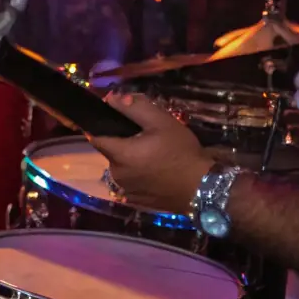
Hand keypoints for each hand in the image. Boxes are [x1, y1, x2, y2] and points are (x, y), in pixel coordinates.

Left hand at [89, 93, 215, 212]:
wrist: (203, 189)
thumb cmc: (181, 152)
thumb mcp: (161, 121)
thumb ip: (134, 107)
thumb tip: (111, 98)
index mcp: (120, 155)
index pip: (95, 136)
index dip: (101, 124)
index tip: (114, 118)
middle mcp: (117, 175)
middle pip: (111, 150)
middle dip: (123, 141)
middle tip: (146, 135)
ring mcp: (126, 190)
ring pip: (122, 166)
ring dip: (131, 157)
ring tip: (154, 152)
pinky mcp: (136, 200)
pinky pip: (131, 180)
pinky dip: (139, 173)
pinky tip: (157, 169)